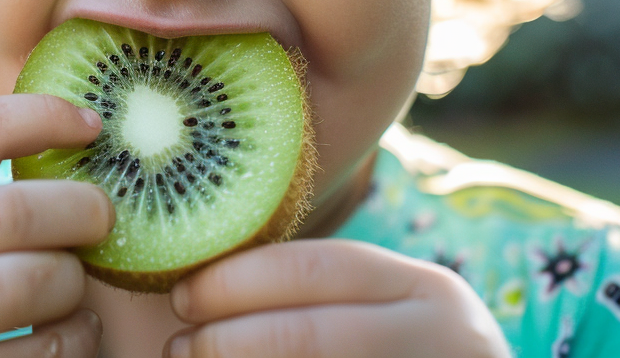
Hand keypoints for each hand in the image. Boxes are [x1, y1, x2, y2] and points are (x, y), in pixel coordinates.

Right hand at [0, 94, 114, 357]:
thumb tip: (57, 122)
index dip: (40, 117)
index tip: (91, 124)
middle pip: (6, 215)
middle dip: (77, 210)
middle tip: (104, 215)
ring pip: (20, 288)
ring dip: (72, 285)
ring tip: (78, 284)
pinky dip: (70, 343)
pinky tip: (72, 334)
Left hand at [164, 239, 509, 357]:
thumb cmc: (409, 353)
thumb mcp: (389, 311)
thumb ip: (322, 296)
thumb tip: (201, 287)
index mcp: (426, 289)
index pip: (312, 270)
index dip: (235, 282)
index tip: (180, 295)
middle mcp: (442, 337)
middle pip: (309, 334)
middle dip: (228, 340)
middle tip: (177, 347)